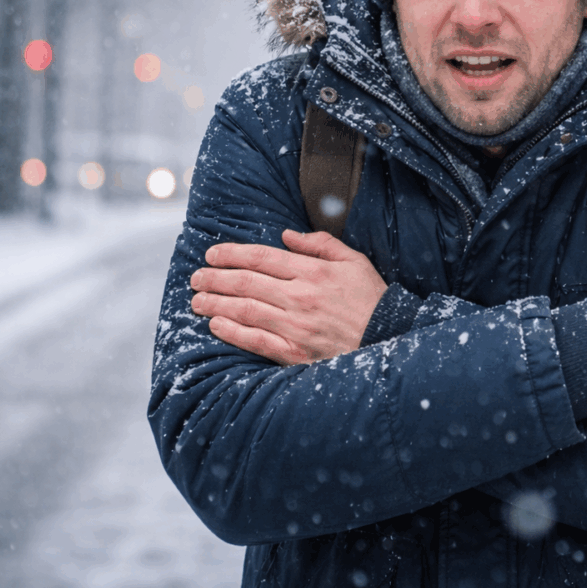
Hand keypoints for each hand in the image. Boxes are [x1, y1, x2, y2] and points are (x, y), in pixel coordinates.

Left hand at [189, 230, 386, 364]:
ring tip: (197, 300)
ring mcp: (296, 326)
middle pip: (246, 283)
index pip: (261, 258)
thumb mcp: (354, 261)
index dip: (231, 254)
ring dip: (216, 303)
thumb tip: (286, 235)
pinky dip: (233, 332)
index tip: (212, 254)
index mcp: (313, 272)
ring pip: (245, 310)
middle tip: (196, 277)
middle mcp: (300, 297)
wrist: (389, 338)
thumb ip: (320, 244)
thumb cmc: (371, 298)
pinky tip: (216, 325)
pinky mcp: (295, 352)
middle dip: (215, 278)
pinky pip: (256, 340)